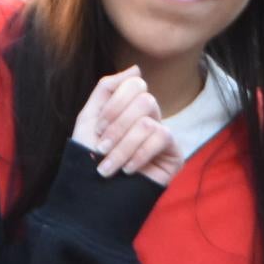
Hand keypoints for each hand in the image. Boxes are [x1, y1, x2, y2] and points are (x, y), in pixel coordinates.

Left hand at [74, 67, 179, 183]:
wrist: (94, 195)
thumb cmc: (89, 159)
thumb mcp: (90, 119)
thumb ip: (107, 89)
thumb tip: (136, 67)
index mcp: (130, 108)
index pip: (135, 84)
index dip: (114, 104)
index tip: (98, 130)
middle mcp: (150, 118)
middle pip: (144, 99)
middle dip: (117, 126)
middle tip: (102, 148)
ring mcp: (164, 135)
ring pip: (148, 122)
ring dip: (122, 146)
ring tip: (108, 167)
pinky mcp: (175, 154)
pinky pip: (161, 138)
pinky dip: (139, 154)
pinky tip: (128, 170)